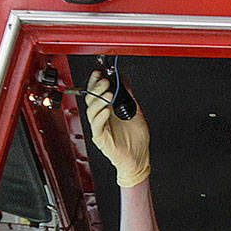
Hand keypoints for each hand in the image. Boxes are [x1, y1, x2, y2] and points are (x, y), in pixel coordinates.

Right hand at [84, 69, 150, 187]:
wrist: (139, 157)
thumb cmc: (136, 138)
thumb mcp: (134, 110)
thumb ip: (128, 95)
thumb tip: (123, 79)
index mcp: (108, 109)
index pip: (97, 92)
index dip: (96, 82)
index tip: (99, 73)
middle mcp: (102, 118)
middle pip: (91, 99)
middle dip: (97, 88)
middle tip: (105, 82)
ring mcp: (100, 128)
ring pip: (92, 111)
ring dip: (99, 101)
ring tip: (109, 95)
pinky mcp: (101, 138)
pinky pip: (97, 126)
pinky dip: (101, 117)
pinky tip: (107, 110)